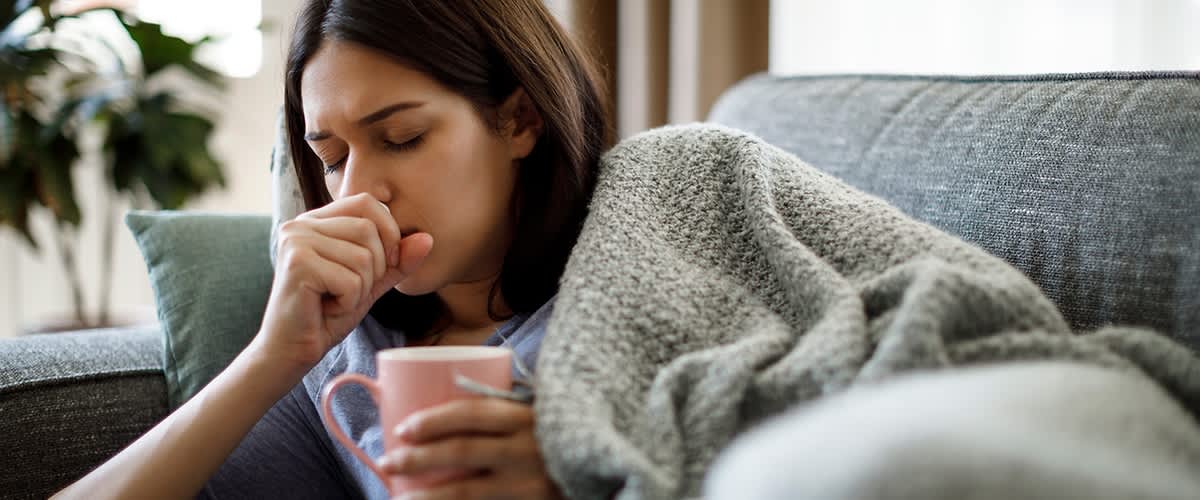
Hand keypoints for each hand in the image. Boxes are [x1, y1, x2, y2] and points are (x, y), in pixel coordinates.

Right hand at [255, 193, 432, 368]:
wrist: (291, 351)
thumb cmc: (327, 314)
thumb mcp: (371, 282)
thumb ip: (397, 260)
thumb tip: (427, 239)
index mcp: (317, 220)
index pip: (368, 204)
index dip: (388, 233)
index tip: (381, 265)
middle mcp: (301, 223)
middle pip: (369, 230)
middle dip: (374, 269)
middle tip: (347, 291)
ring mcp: (296, 241)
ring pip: (363, 257)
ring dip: (360, 289)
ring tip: (335, 300)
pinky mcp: (297, 264)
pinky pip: (351, 280)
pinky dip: (348, 302)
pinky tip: (326, 309)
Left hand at [380, 399, 561, 499]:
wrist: (602, 470)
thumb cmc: (558, 436)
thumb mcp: (536, 413)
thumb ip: (502, 406)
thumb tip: (446, 392)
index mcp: (526, 416)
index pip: (473, 413)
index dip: (434, 420)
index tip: (402, 428)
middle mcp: (527, 449)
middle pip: (462, 451)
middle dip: (418, 457)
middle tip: (388, 462)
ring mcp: (528, 484)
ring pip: (466, 491)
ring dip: (427, 496)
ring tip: (397, 496)